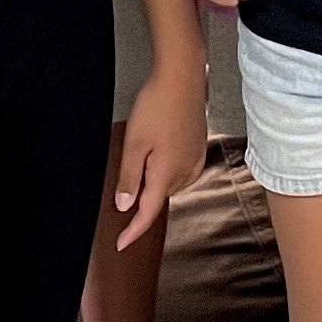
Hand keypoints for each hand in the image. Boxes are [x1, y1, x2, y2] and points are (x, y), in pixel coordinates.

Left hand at [109, 66, 207, 247]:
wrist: (183, 77)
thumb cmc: (158, 105)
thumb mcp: (134, 143)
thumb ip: (129, 178)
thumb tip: (125, 206)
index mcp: (166, 173)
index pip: (148, 213)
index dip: (133, 231)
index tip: (122, 244)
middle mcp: (186, 171)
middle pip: (159, 197)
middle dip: (143, 196)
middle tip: (128, 171)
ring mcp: (195, 159)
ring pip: (171, 185)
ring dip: (156, 182)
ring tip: (144, 155)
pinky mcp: (199, 147)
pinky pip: (183, 172)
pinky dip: (168, 172)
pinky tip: (161, 156)